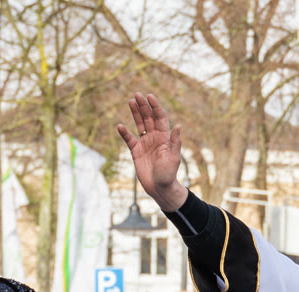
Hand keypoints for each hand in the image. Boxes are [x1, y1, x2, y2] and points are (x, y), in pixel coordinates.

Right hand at [116, 93, 187, 213]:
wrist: (159, 188)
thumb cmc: (169, 174)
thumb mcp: (174, 158)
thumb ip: (175, 142)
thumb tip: (178, 126)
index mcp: (165, 137)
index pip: (159, 117)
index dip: (155, 106)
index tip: (149, 96)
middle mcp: (155, 137)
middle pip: (148, 117)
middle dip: (143, 106)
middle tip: (137, 94)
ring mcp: (145, 143)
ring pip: (139, 124)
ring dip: (135, 113)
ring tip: (130, 101)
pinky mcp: (136, 151)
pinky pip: (129, 139)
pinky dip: (125, 133)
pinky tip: (120, 126)